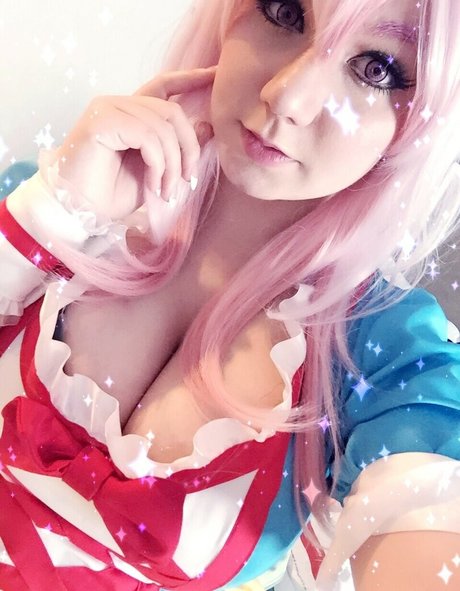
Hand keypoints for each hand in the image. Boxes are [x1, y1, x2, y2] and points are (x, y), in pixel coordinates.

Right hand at [53, 67, 216, 220]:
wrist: (80, 213)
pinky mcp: (101, 121)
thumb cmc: (112, 195)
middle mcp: (119, 104)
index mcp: (132, 113)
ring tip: (166, 191)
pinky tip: (153, 184)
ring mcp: (108, 109)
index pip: (165, 85)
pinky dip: (158, 164)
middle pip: (172, 112)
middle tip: (188, 180)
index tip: (215, 74)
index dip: (190, 78)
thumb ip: (177, 147)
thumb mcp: (156, 171)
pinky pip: (147, 136)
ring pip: (162, 127)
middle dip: (188, 149)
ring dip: (172, 165)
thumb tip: (207, 125)